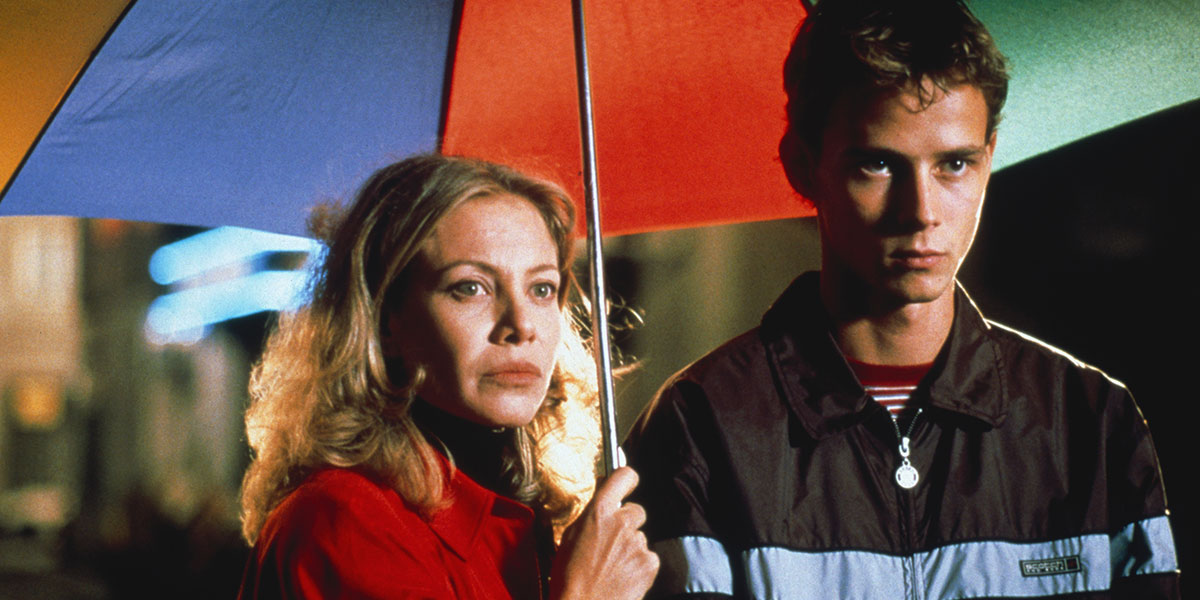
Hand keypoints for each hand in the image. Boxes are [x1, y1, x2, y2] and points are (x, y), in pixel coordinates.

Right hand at [550, 467, 659, 599]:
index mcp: (598, 512)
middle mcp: (621, 522)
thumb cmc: (569, 578)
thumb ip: (591, 514)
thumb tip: (603, 495)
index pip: (624, 476)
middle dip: (627, 523)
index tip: (627, 483)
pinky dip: (639, 566)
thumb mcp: (570, 537)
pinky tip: (623, 577)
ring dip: (630, 548)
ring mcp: (638, 543)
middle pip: (636, 511)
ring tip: (612, 567)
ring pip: (640, 537)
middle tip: (611, 543)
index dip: (627, 479)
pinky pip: (648, 557)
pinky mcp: (650, 563)